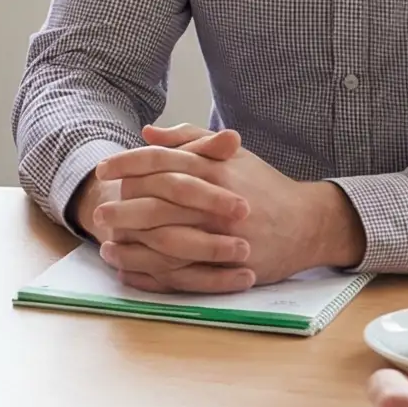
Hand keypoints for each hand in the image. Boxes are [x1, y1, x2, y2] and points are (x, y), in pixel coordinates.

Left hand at [79, 123, 364, 292]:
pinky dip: (154, 274)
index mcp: (215, 170)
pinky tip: (131, 270)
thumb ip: (189, 139)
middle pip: (159, 204)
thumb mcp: (231, 155)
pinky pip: (184, 274)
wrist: (308, 223)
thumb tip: (148, 132)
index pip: (161, 162)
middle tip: (99, 211)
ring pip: (168, 242)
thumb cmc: (263, 185)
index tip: (103, 169)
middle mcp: (217, 203)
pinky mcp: (228, 268)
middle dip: (124, 207)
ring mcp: (223, 238)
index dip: (128, 164)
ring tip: (106, 243)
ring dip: (133, 245)